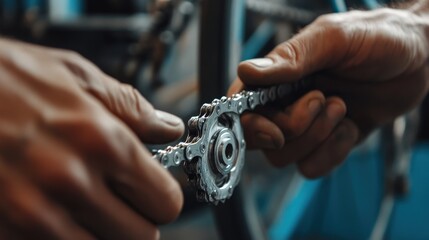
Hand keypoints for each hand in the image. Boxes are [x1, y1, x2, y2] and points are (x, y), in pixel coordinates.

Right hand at [0, 38, 183, 238]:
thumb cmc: (6, 78)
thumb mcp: (77, 77)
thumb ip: (133, 109)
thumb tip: (169, 128)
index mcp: (103, 142)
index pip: (166, 201)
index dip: (163, 198)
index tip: (152, 191)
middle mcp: (72, 182)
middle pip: (142, 237)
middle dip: (137, 220)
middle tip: (121, 201)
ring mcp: (35, 215)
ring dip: (101, 233)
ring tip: (85, 205)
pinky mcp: (8, 230)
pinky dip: (65, 235)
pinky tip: (55, 211)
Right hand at [229, 8, 428, 177]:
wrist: (421, 57)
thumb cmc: (378, 37)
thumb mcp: (335, 39)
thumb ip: (291, 57)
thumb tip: (246, 71)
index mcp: (278, 76)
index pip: (242, 107)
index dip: (250, 125)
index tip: (274, 130)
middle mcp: (285, 102)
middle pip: (263, 139)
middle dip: (296, 128)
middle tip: (323, 100)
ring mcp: (306, 125)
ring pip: (285, 157)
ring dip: (316, 138)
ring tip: (342, 107)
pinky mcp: (327, 142)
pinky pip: (312, 167)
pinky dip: (332, 153)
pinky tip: (351, 127)